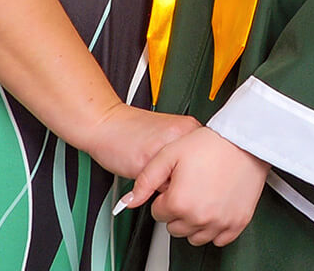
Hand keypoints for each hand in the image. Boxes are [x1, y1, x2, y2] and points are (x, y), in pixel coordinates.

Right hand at [84, 103, 199, 178]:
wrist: (107, 123)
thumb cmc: (134, 132)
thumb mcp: (168, 136)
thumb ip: (187, 152)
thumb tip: (203, 180)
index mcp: (189, 128)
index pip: (207, 165)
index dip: (194, 173)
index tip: (184, 170)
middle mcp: (180, 137)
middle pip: (194, 177)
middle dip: (182, 181)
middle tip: (165, 169)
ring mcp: (164, 151)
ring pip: (178, 185)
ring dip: (168, 185)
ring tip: (152, 166)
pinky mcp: (146, 165)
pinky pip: (157, 190)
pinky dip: (152, 188)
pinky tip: (142, 170)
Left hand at [123, 126, 268, 246]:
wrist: (243, 141)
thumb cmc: (210, 144)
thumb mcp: (169, 154)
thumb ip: (146, 179)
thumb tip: (130, 201)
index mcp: (179, 202)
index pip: (158, 212)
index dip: (164, 195)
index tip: (175, 183)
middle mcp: (198, 217)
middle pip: (175, 227)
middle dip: (177, 209)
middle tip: (188, 187)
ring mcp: (219, 223)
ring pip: (195, 237)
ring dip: (194, 221)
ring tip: (201, 195)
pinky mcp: (236, 224)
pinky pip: (219, 240)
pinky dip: (214, 228)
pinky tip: (214, 208)